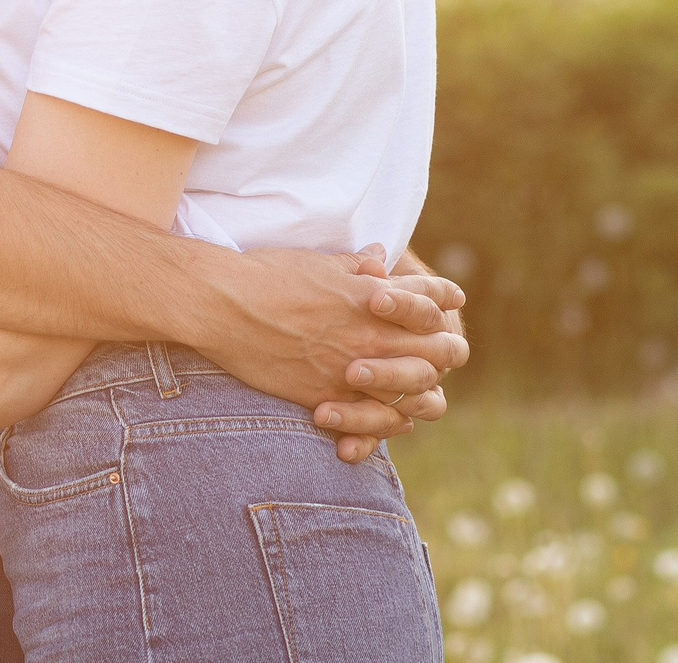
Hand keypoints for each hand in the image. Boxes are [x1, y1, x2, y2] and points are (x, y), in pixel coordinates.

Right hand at [192, 244, 469, 461]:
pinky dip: (390, 420)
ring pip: (412, 389)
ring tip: (428, 393)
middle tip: (449, 350)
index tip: (453, 298)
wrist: (223, 306)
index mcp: (371, 295)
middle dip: (446, 349)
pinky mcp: (327, 397)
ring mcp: (351, 368)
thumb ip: (355, 266)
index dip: (444, 296)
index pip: (429, 297)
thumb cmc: (266, 274)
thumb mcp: (318, 261)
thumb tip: (379, 257)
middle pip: (434, 349)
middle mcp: (370, 333)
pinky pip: (375, 418)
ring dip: (424, 390)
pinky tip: (395, 419)